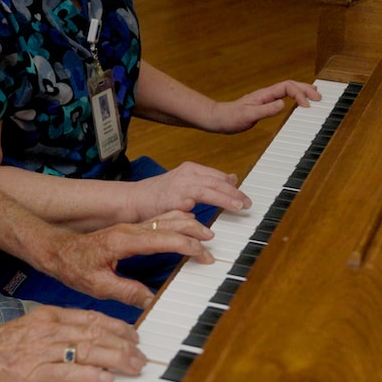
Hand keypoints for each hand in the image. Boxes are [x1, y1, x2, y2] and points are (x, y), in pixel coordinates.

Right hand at [0, 305, 147, 381]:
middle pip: (95, 333)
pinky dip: (91, 376)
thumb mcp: (29, 330)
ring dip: (116, 359)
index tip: (133, 334)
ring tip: (133, 367)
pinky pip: (68, 372)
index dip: (116, 326)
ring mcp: (42, 350)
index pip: (91, 317)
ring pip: (88, 350)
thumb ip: (55, 333)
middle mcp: (48, 329)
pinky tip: (106, 381)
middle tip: (141, 355)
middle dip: (123, 344)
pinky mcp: (34, 372)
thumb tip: (81, 340)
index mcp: (48, 317)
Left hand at [42, 211, 213, 309]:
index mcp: (125, 240)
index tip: (203, 256)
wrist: (56, 250)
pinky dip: (176, 222)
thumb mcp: (98, 286)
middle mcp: (130, 230)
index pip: (164, 239)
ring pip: (166, 218)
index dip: (187, 246)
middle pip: (170, 223)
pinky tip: (185, 227)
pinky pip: (158, 221)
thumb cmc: (74, 266)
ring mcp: (130, 227)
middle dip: (194, 232)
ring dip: (187, 223)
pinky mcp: (129, 230)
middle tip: (211, 246)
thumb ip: (126, 292)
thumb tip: (152, 299)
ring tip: (206, 234)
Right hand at [128, 161, 250, 219]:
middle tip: (247, 203)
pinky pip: (192, 203)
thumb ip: (208, 181)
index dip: (233, 187)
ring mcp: (180, 186)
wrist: (134, 200)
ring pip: (209, 190)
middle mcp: (187, 175)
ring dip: (226, 199)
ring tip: (238, 207)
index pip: (218, 176)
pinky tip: (214, 213)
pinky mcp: (173, 199)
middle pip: (217, 182)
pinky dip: (204, 208)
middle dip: (234, 193)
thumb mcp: (186, 183)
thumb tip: (232, 178)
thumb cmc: (159, 194)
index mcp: (191, 169)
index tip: (245, 197)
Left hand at [207, 80, 321, 132]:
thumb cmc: (231, 118)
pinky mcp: (264, 105)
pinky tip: (298, 103)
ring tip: (315, 95)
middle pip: (290, 85)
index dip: (299, 94)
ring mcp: (266, 98)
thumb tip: (283, 103)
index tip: (306, 106)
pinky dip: (294, 98)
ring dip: (302, 91)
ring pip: (288, 90)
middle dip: (306, 89)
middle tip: (319, 97)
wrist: (219, 118)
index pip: (287, 87)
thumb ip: (265, 110)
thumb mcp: (248, 116)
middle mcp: (266, 94)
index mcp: (264, 94)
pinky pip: (283, 97)